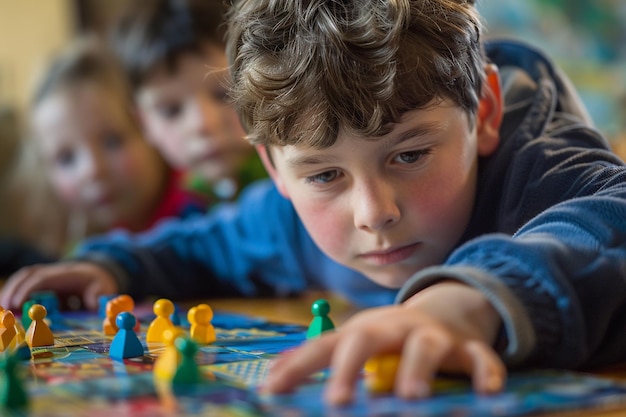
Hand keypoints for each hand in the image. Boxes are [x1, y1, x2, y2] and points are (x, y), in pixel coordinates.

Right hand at [0, 261, 117, 310]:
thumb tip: (92, 302)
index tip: (18, 304)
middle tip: (5, 309)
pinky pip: (24, 285)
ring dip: (10, 291)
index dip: (29, 289)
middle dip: (14, 290)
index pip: (43, 278)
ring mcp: (45, 275)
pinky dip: (14, 294)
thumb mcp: (103, 288)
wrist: (95, 273)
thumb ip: (98, 295)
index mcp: (66, 273)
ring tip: (3, 309)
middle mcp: (52, 271)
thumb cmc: (97, 283)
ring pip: (23, 278)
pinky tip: (8, 308)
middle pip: (29, 275)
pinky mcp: (40, 283)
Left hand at [264, 282, 505, 404]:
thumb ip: (317, 358)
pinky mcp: (467, 348)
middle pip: (368, 339)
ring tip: (410, 398)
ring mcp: (433, 336)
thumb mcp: (355, 341)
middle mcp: (394, 328)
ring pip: (425, 347)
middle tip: (337, 403)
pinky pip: (479, 357)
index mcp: (363, 330)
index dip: (299, 366)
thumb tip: (271, 375)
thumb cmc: (388, 336)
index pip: (325, 345)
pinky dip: (485, 371)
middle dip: (350, 367)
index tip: (272, 391)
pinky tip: (488, 392)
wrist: (445, 309)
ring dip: (416, 370)